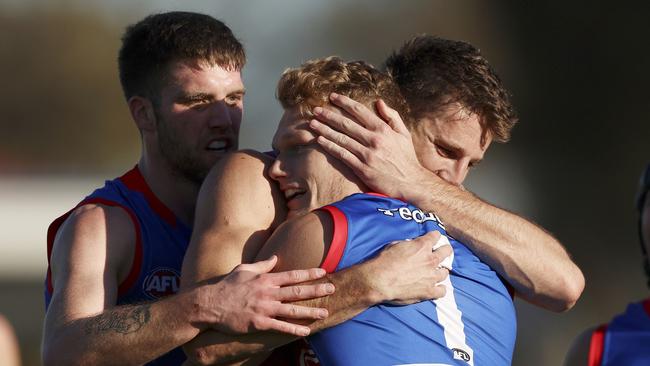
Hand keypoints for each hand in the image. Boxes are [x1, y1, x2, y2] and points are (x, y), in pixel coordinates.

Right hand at [196, 256, 334, 335]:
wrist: (209, 304)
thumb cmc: (226, 286)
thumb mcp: (244, 269)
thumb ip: (262, 264)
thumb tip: (275, 257)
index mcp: (265, 278)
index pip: (292, 275)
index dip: (309, 274)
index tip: (323, 272)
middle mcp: (268, 292)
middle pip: (297, 291)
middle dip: (317, 290)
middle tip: (332, 289)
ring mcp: (264, 308)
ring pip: (292, 310)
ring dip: (311, 311)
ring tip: (326, 312)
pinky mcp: (259, 323)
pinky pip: (281, 327)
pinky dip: (295, 329)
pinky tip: (307, 331)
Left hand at [309, 93, 432, 199]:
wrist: (411, 183)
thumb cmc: (407, 159)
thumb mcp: (404, 134)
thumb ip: (392, 116)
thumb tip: (379, 102)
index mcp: (384, 129)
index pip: (360, 111)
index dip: (344, 103)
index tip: (332, 97)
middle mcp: (374, 140)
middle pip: (346, 124)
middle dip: (329, 115)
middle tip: (316, 109)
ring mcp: (367, 155)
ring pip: (341, 138)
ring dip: (324, 130)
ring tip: (312, 123)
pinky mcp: (362, 169)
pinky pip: (342, 155)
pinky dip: (330, 147)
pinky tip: (320, 140)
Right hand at [360, 231, 451, 304]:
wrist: (378, 281)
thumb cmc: (384, 262)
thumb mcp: (395, 245)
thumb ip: (408, 245)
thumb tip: (412, 246)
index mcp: (422, 246)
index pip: (435, 236)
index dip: (434, 236)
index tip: (433, 238)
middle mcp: (430, 260)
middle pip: (447, 251)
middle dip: (445, 250)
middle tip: (441, 252)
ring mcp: (431, 277)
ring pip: (445, 272)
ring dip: (440, 271)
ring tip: (435, 273)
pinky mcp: (428, 291)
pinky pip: (442, 291)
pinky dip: (440, 289)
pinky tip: (435, 288)